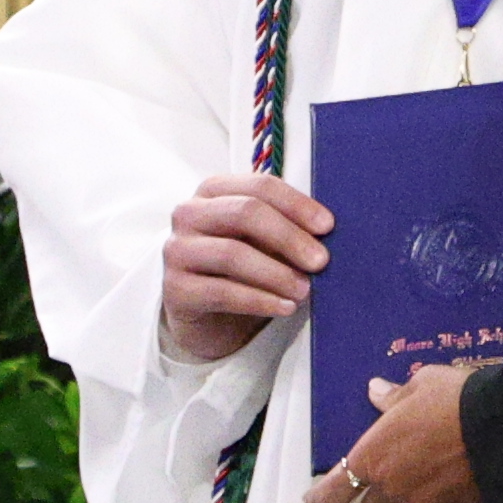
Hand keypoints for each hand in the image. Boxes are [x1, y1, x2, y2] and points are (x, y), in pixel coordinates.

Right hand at [159, 173, 332, 360]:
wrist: (207, 315)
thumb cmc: (241, 267)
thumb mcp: (264, 241)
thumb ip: (287, 228)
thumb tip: (326, 231)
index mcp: (214, 190)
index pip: (260, 186)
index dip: (297, 204)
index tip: (328, 226)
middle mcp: (189, 213)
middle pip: (245, 213)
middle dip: (289, 237)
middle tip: (321, 261)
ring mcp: (177, 250)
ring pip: (233, 254)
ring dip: (277, 274)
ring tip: (305, 290)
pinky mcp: (175, 289)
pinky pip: (222, 292)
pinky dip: (260, 300)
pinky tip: (285, 307)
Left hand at [302, 364, 485, 502]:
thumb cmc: (453, 399)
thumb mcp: (420, 385)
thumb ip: (393, 397)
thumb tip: (376, 392)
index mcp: (374, 457)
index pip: (333, 492)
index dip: (320, 499)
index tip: (314, 501)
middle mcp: (394, 488)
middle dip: (371, 499)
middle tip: (383, 480)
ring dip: (411, 496)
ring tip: (433, 470)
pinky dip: (442, 497)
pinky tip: (458, 474)